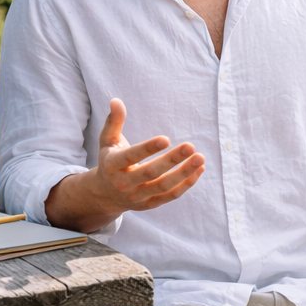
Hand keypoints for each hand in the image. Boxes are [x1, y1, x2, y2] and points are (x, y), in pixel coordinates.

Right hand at [45, 98, 204, 232]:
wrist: (104, 195)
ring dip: (184, 173)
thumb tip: (115, 100)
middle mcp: (124, 183)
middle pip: (150, 173)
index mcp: (112, 165)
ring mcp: (137, 196)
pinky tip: (199, 170)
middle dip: (171, 160)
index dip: (148, 148)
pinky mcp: (149, 204)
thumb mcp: (107, 142)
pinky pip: (170, 196)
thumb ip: (113, 122)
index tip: (166, 138)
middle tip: (190, 146)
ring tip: (200, 158)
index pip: (131, 156)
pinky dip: (186, 184)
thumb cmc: (110, 161)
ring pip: (163, 186)